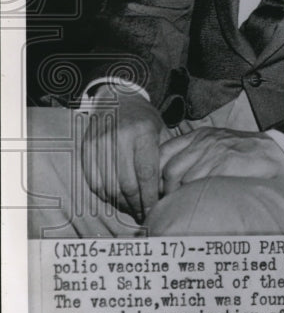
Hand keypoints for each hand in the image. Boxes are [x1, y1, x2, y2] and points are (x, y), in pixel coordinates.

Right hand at [79, 91, 164, 221]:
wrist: (118, 98)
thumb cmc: (144, 119)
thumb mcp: (160, 131)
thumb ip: (163, 158)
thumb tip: (167, 191)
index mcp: (143, 132)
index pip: (146, 172)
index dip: (150, 195)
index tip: (154, 209)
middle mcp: (120, 137)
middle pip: (127, 182)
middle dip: (136, 203)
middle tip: (143, 214)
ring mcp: (100, 142)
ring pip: (109, 185)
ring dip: (120, 203)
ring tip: (131, 209)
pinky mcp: (86, 148)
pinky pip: (93, 180)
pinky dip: (105, 195)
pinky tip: (115, 200)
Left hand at [159, 128, 283, 195]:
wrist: (276, 152)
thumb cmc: (245, 153)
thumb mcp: (217, 144)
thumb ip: (196, 154)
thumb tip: (171, 178)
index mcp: (199, 136)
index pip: (163, 152)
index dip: (156, 174)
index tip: (157, 190)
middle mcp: (204, 142)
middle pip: (169, 169)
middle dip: (165, 191)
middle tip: (167, 205)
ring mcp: (215, 152)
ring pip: (183, 178)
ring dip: (179, 196)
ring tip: (181, 206)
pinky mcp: (226, 163)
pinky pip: (201, 182)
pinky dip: (196, 194)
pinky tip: (198, 202)